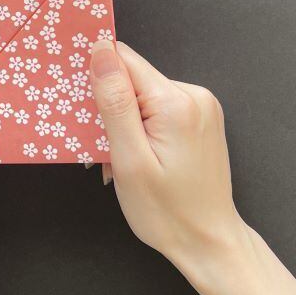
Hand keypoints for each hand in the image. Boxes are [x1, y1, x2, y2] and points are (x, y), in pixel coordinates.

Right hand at [89, 40, 248, 273]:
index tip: (87, 110)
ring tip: (123, 160)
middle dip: (111, 109)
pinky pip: (159, 108)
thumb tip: (101, 51)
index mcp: (176, 102)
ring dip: (125, 122)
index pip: (123, 60)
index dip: (97, 78)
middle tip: (106, 150)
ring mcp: (202, 106)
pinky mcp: (201, 118)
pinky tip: (140, 156)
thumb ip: (114, 101)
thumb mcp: (129, 159)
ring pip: (144, 95)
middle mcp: (195, 95)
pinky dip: (142, 128)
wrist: (209, 243)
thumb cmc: (167, 211)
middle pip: (133, 78)